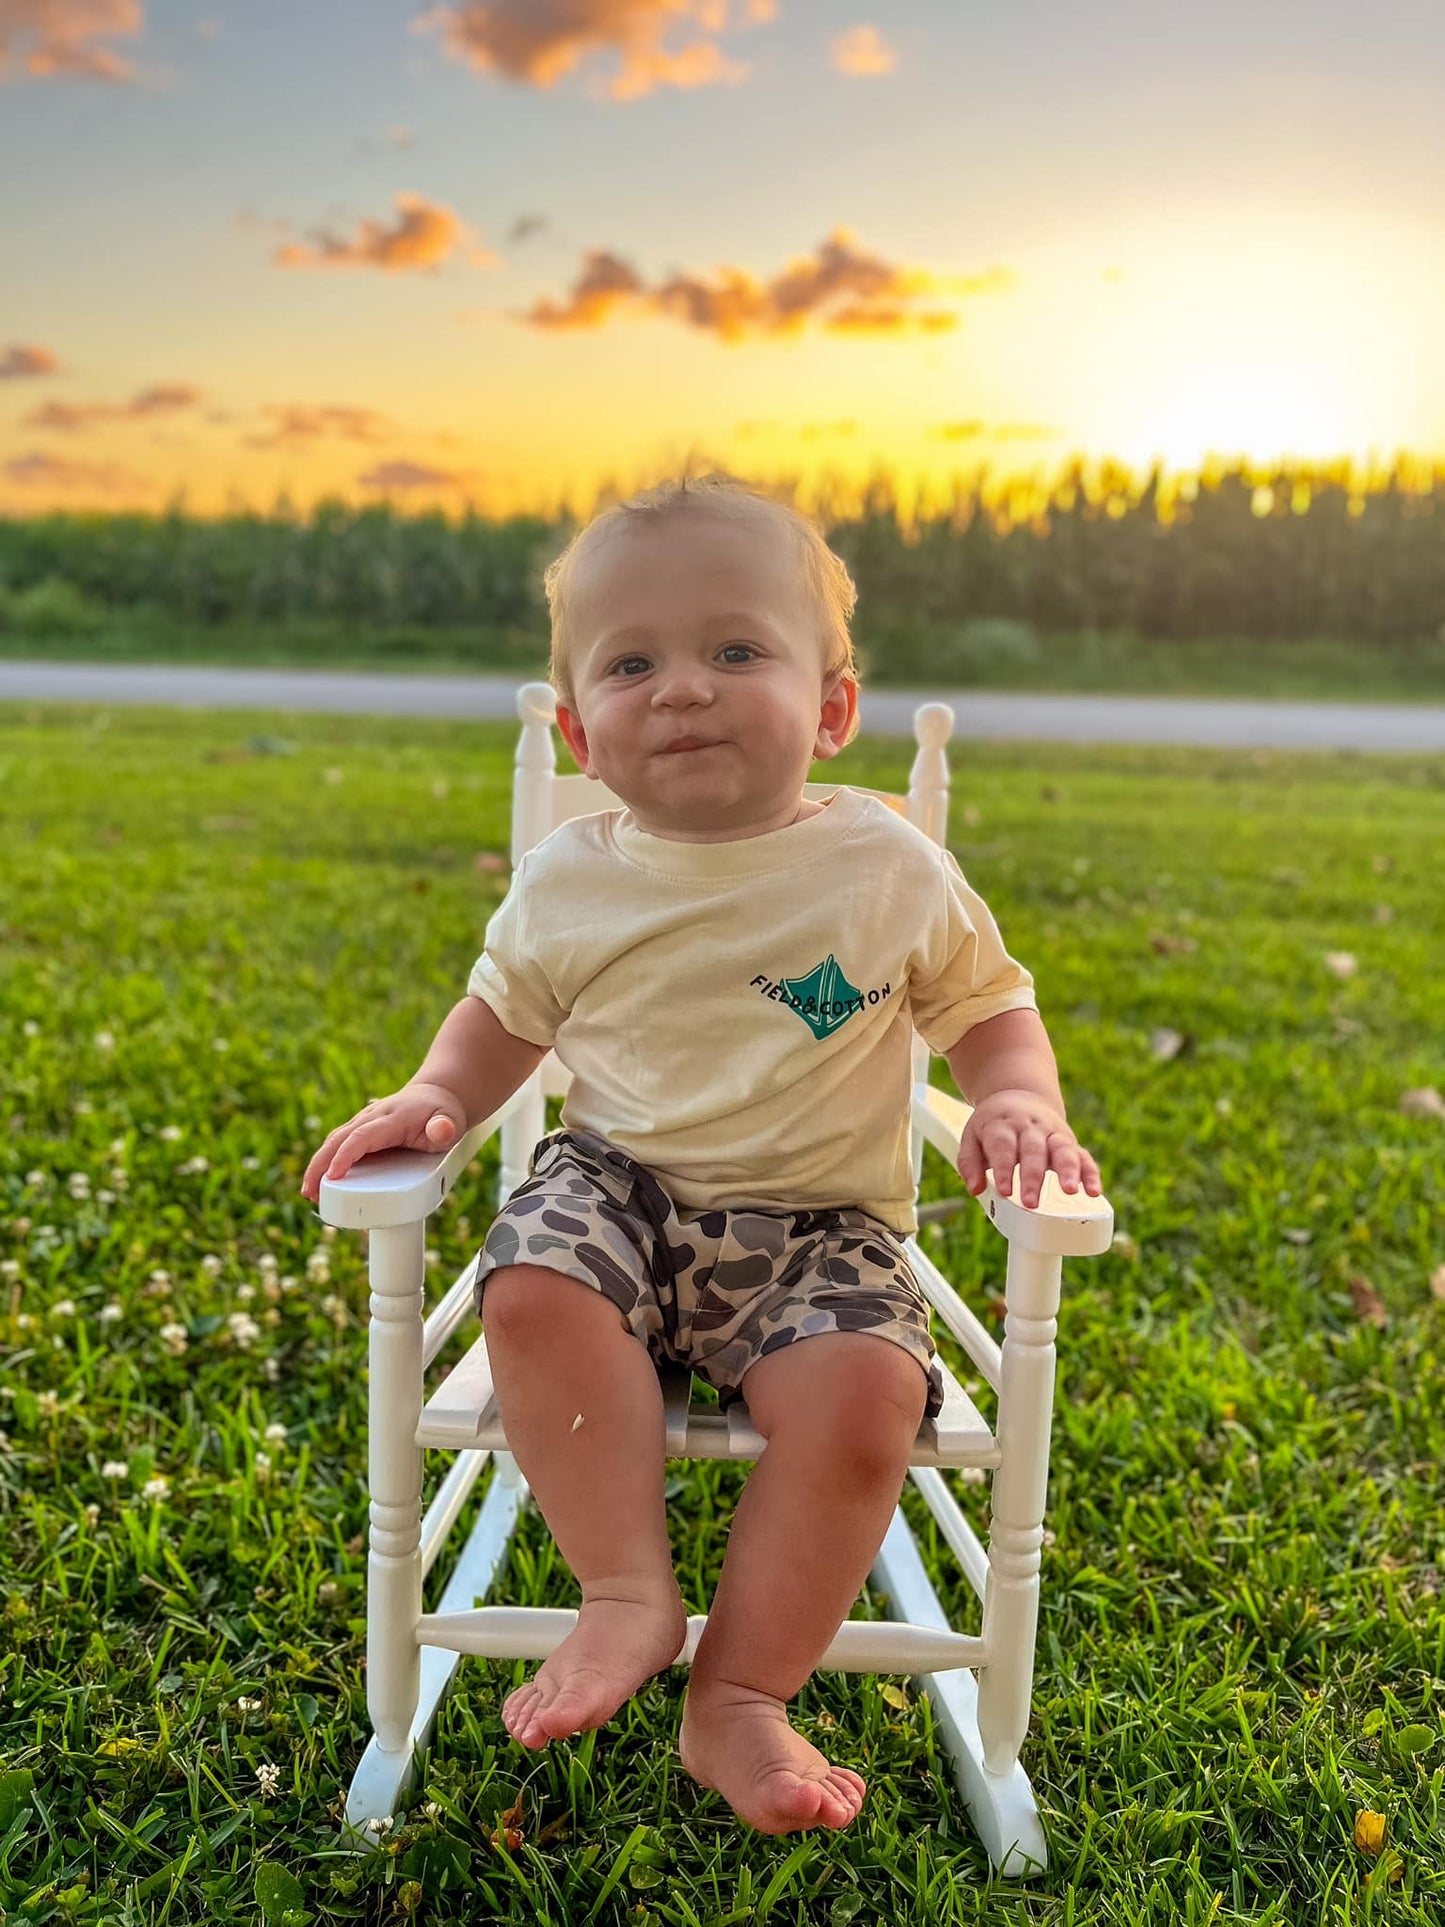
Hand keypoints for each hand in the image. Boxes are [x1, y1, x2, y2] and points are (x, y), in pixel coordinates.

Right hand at [300, 1081, 467, 1201]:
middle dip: (320, 1165)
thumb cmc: (443, 1113)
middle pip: (338, 1139)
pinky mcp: (361, 1129)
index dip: (346, 1156)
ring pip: (334, 1141)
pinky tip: (320, 1180)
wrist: (437, 1094)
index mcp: (391, 1118)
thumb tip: (441, 1131)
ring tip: (309, 1192)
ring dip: (317, 1165)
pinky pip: (339, 1143)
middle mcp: (372, 1117)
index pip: (362, 1137)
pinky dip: (325, 1160)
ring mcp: (364, 1122)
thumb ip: (445, 1128)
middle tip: (309, 1192)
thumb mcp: (451, 1121)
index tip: (333, 1176)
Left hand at [957, 1089, 1101, 1209]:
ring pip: (1062, 1149)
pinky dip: (1090, 1173)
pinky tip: (1093, 1191)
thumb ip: (970, 1162)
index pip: (1003, 1146)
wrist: (1018, 1094)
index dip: (1004, 1168)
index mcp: (1003, 1125)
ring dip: (1068, 1170)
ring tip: (1070, 1191)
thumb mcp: (972, 1136)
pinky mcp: (1069, 1142)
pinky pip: (1083, 1156)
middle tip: (1030, 1202)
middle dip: (1033, 1177)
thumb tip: (975, 1188)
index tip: (1004, 1191)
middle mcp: (1030, 1128)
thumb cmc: (993, 1125)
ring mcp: (1052, 1134)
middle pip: (1033, 1151)